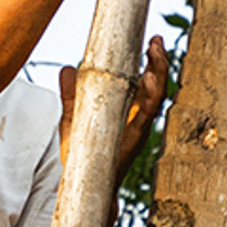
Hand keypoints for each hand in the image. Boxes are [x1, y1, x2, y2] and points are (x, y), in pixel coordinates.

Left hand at [58, 36, 169, 181]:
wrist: (82, 186)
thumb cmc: (82, 154)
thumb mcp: (73, 118)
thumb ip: (70, 95)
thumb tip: (66, 68)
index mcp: (128, 111)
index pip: (144, 81)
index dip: (150, 61)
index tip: (151, 41)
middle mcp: (137, 119)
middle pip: (156, 86)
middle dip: (160, 62)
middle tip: (156, 40)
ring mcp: (138, 129)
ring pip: (156, 99)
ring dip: (159, 74)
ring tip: (155, 53)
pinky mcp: (133, 140)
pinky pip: (146, 117)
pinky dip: (150, 97)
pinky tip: (148, 80)